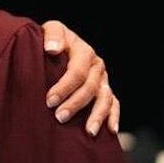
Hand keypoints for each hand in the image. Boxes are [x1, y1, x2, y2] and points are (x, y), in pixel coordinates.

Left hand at [41, 20, 119, 136]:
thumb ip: (52, 36)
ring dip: (97, 116)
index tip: (49, 101)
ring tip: (89, 132)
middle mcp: (97, 66)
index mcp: (85, 52)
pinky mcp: (106, 91)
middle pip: (91, 88)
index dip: (64, 87)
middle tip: (60, 117)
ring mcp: (103, 80)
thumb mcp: (52, 30)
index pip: (77, 72)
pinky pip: (114, 105)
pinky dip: (114, 117)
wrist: (60, 46)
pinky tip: (111, 131)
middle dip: (75, 104)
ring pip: (105, 99)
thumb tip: (51, 50)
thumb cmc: (53, 40)